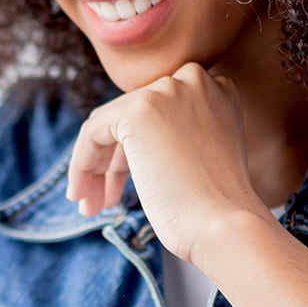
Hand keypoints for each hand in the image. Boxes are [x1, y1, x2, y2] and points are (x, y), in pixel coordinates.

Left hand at [66, 62, 275, 264]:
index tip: (124, 184)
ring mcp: (166, 91)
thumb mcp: (203, 155)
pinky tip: (81, 195)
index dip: (136, 149)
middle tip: (103, 200)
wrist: (225, 226)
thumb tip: (125, 143)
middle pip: (132, 118)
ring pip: (110, 125)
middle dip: (113, 162)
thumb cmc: (217, 208)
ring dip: (95, 167)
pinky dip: (82, 164)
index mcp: (216, 90)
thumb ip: (175, 135)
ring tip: (90, 206)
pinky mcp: (138, 110)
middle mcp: (193, 80)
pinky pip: (93, 133)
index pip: (158, 113)